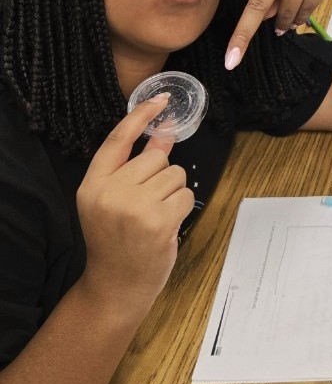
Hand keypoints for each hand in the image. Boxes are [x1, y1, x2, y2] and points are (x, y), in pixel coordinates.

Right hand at [76, 95, 193, 312]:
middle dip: (162, 176)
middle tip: (148, 203)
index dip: (141, 115)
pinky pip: (186, 195)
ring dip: (173, 193)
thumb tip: (163, 133)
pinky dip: (182, 207)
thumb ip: (136, 165)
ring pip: (176, 175)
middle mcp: (110, 192)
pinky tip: (166, 225)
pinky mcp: (158, 221)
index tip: (161, 98)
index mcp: (93, 184)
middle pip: (157, 158)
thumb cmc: (117, 240)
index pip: (118, 139)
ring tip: (155, 216)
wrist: (116, 285)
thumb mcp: (114, 199)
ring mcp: (134, 207)